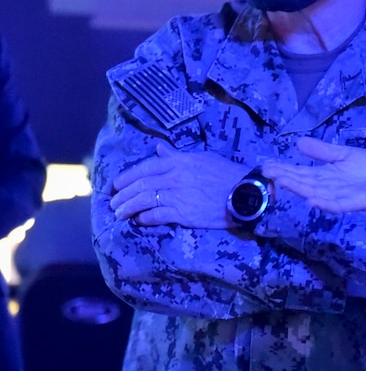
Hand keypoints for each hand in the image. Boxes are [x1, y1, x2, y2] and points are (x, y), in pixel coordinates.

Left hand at [111, 143, 248, 228]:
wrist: (247, 194)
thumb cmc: (228, 174)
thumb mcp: (203, 158)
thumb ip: (178, 155)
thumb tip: (160, 149)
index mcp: (178, 162)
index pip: (144, 168)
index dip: (126, 177)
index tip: (115, 185)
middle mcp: (174, 177)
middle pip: (140, 185)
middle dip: (122, 195)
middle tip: (112, 203)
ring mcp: (178, 196)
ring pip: (143, 201)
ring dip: (127, 208)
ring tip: (118, 214)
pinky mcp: (184, 214)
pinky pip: (156, 216)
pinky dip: (144, 218)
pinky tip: (138, 221)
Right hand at [263, 136, 365, 238]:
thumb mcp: (344, 155)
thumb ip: (323, 151)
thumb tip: (298, 142)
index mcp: (325, 175)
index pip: (301, 172)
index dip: (284, 169)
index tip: (266, 166)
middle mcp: (328, 187)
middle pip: (304, 183)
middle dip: (286, 178)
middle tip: (266, 174)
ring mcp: (340, 196)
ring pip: (316, 193)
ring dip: (300, 189)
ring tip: (283, 183)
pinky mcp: (355, 203)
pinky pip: (337, 205)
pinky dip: (325, 203)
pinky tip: (311, 201)